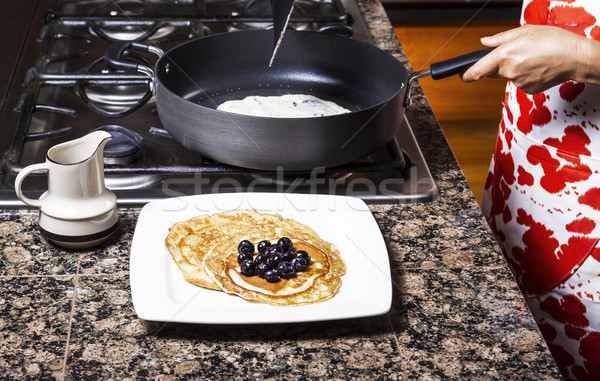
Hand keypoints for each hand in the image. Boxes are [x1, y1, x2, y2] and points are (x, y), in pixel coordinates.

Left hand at [461, 25, 599, 93]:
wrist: (575, 57)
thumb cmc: (553, 40)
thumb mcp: (525, 31)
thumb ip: (501, 38)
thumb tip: (484, 42)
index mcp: (505, 55)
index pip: (478, 70)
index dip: (467, 74)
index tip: (461, 75)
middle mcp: (509, 71)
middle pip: (494, 71)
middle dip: (500, 64)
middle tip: (519, 53)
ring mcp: (519, 82)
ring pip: (509, 76)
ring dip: (515, 68)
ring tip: (533, 58)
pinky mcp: (528, 90)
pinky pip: (520, 82)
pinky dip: (526, 75)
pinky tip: (538, 67)